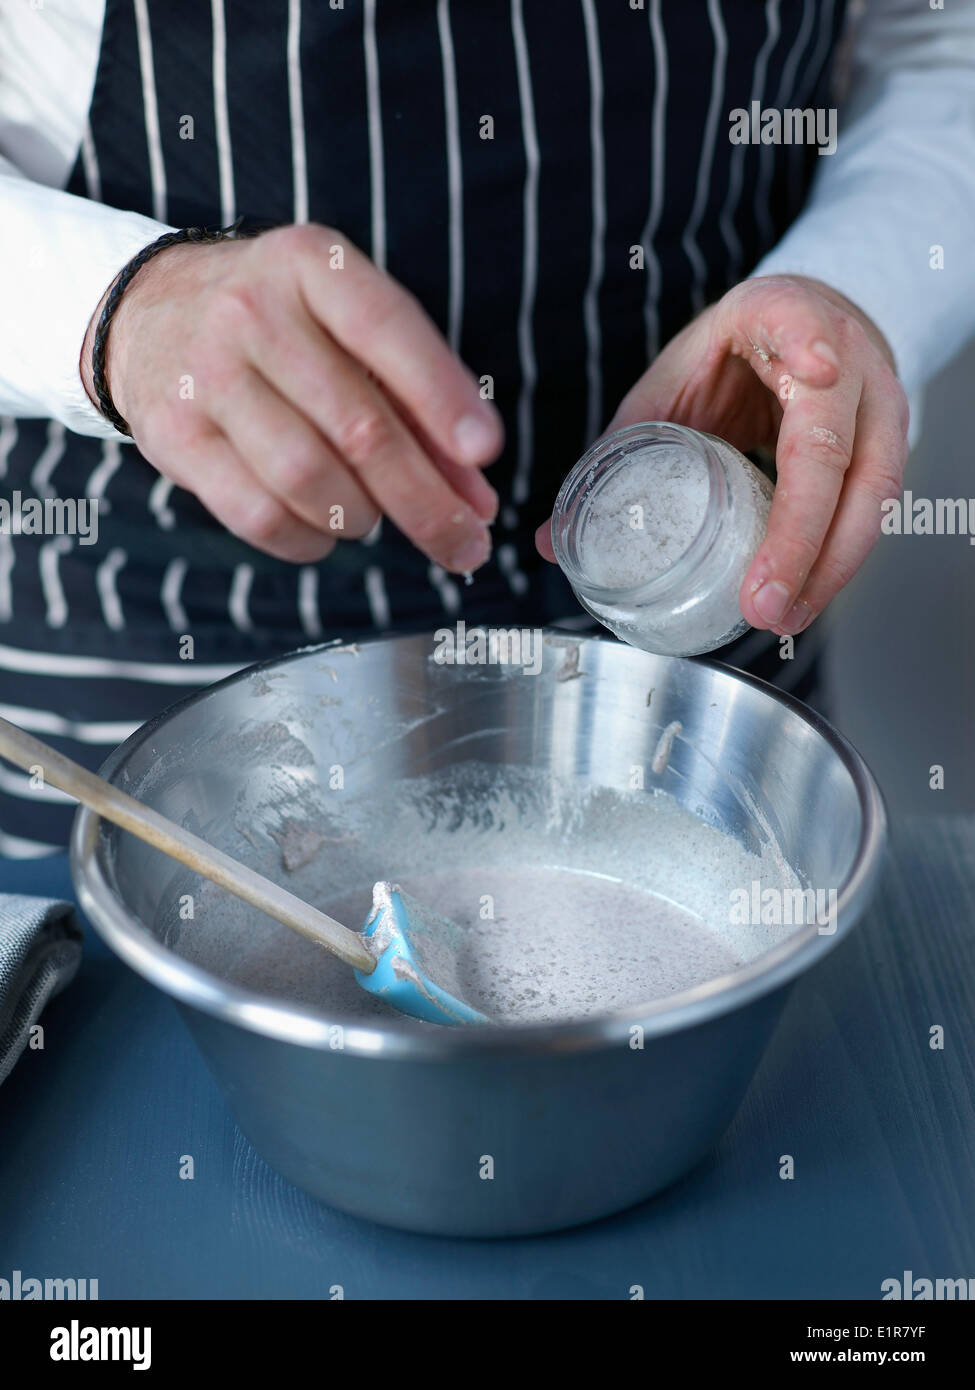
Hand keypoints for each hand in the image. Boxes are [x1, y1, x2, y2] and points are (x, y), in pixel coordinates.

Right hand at [81, 225, 502, 569]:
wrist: (149, 311)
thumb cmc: (279, 328)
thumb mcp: (346, 329)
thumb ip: (417, 405)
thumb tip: (475, 498)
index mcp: (310, 266)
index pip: (388, 330)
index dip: (442, 397)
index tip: (487, 452)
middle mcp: (252, 312)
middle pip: (358, 428)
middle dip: (426, 500)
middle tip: (468, 544)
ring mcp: (206, 375)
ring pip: (309, 480)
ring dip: (363, 518)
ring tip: (374, 515)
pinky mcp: (173, 436)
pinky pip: (259, 515)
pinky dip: (309, 540)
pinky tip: (325, 531)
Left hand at [537, 275, 908, 634]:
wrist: (808, 327)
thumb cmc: (733, 357)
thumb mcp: (674, 383)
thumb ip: (618, 453)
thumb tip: (551, 538)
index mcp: (784, 315)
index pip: (805, 326)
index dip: (812, 347)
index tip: (816, 366)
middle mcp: (849, 357)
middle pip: (838, 450)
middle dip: (802, 535)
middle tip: (762, 601)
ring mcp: (879, 404)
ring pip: (873, 492)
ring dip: (828, 566)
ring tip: (781, 618)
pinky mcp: (889, 447)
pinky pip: (871, 512)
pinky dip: (835, 561)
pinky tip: (802, 600)